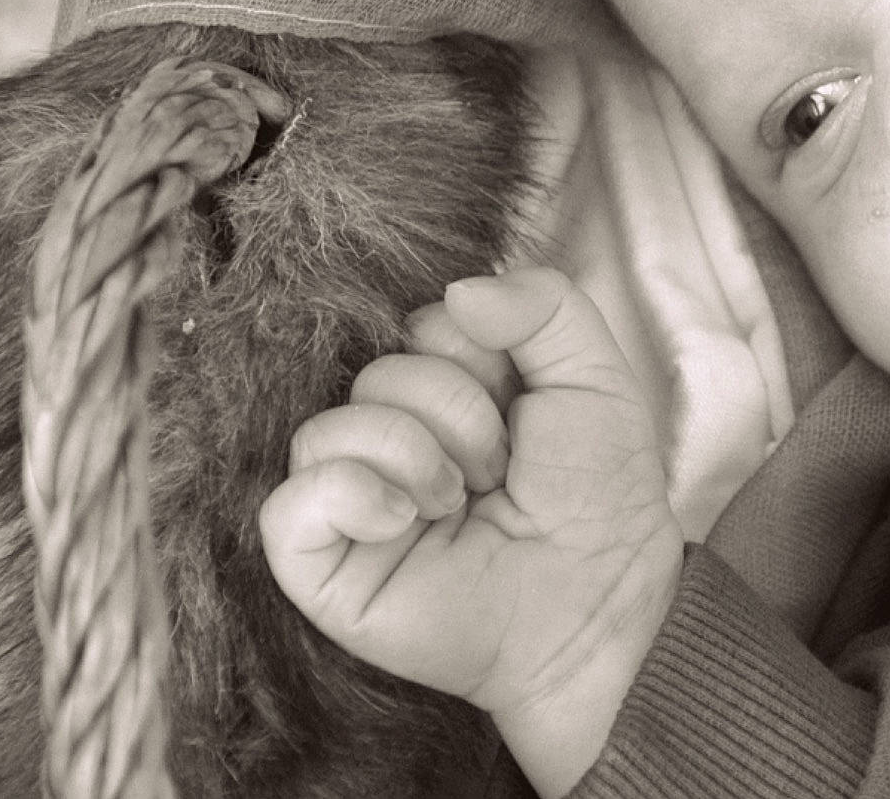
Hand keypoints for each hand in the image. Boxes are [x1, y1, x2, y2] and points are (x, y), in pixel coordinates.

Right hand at [259, 268, 682, 794]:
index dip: (481, 360)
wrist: (602, 597)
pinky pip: (288, 506)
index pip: (424, 325)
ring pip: (324, 429)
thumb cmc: (598, 496)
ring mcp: (351, 501)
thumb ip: (545, 305)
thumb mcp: (593, 375)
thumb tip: (456, 292)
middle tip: (500, 472)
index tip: (523, 415)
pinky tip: (406, 519)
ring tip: (461, 502)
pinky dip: (351, 496)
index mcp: (446, 389)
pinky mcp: (323, 566)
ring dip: (414, 456)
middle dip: (458, 414)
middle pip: (377, 373)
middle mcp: (390, 437)